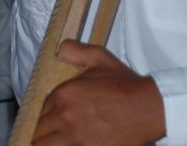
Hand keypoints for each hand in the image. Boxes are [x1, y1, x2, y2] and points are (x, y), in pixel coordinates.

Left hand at [33, 40, 165, 145]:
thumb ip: (76, 51)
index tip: (49, 118)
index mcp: (64, 93)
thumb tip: (59, 50)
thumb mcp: (100, 58)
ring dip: (47, 143)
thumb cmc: (126, 85)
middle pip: (37, 131)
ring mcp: (75, 137)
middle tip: (49, 133)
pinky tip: (69, 145)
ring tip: (55, 141)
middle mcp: (65, 116)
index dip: (44, 114)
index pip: (39, 109)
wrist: (149, 107)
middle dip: (42, 132)